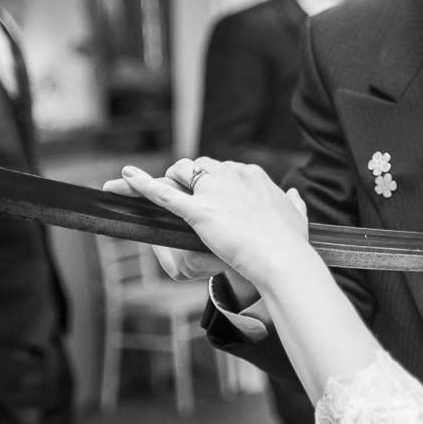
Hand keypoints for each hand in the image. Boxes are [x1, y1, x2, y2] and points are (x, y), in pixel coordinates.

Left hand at [116, 157, 311, 285]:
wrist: (283, 257)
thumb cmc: (292, 242)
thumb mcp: (296, 216)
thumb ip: (294, 203)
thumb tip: (293, 195)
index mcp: (251, 175)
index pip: (224, 169)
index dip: (213, 181)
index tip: (211, 194)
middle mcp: (230, 175)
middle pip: (200, 166)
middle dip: (189, 178)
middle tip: (185, 195)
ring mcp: (212, 191)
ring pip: (182, 172)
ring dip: (171, 180)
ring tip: (164, 191)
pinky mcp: (198, 210)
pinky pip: (164, 194)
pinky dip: (142, 185)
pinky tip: (126, 178)